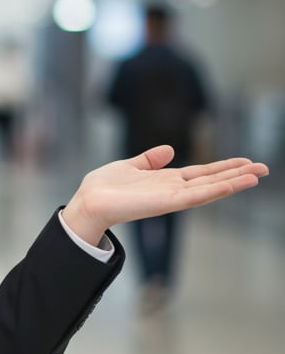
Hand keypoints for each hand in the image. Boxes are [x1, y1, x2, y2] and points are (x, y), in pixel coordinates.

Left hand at [62, 144, 268, 245]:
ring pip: (209, 189)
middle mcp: (173, 190)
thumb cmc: (104, 187)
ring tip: (257, 175)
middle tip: (264, 167)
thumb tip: (168, 149)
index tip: (246, 162)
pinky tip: (230, 184)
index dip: (224, 167)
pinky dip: (213, 190)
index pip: (203, 173)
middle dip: (238, 174)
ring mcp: (171, 198)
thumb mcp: (130, 166)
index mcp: (166, 180)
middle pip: (213, 180)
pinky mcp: (166, 203)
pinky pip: (194, 196)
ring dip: (233, 182)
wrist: (88, 201)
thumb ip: (150, 160)